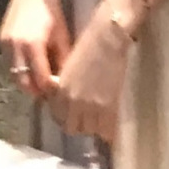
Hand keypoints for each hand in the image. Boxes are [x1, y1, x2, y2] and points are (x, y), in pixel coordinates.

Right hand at [0, 0, 71, 100]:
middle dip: (36, 91)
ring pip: (14, 75)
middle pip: (23, 83)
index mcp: (32, 45)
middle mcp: (15, 47)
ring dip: (27, 82)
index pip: (40, 79)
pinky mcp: (1, 40)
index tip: (61, 93)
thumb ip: (63, 58)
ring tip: (42, 81)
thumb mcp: (62, 33)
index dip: (50, 89)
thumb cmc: (51, 8)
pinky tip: (32, 67)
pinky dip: (20, 70)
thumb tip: (67, 79)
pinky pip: (10, 63)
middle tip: (50, 93)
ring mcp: (5, 44)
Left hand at [46, 0, 133, 144]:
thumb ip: (63, 88)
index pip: (58, 117)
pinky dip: (108, 130)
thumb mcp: (68, 70)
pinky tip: (110, 123)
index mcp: (59, 91)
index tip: (74, 114)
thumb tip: (65, 101)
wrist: (107, 37)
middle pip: (71, 128)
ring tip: (100, 118)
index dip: (66, 117)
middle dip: (78, 125)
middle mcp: (71, 102)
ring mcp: (90, 106)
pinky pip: (106, 129)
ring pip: (89, 131)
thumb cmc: (88, 47)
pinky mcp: (108, 106)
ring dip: (93, 127)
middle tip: (87, 118)